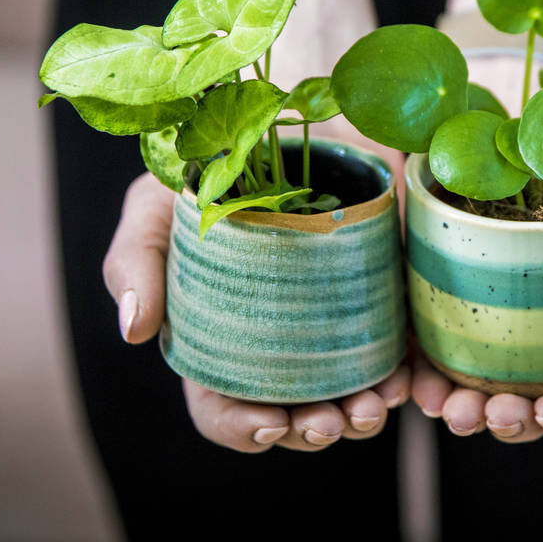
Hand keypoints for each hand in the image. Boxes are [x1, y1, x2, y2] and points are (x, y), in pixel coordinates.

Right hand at [103, 172, 410, 451]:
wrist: (285, 110)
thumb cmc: (208, 170)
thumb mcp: (158, 205)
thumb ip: (135, 261)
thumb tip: (134, 332)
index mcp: (220, 339)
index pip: (224, 405)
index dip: (241, 428)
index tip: (267, 424)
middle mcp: (280, 343)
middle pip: (294, 414)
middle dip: (312, 431)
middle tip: (329, 420)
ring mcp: (334, 325)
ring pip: (351, 397)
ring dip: (362, 418)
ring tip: (372, 407)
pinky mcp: (383, 298)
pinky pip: (401, 353)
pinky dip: (408, 379)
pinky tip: (407, 379)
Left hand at [411, 188, 542, 441]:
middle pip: (527, 409)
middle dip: (507, 421)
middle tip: (488, 413)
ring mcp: (496, 336)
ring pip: (476, 393)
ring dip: (461, 411)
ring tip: (446, 407)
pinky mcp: (451, 311)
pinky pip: (433, 355)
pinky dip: (425, 377)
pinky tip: (416, 382)